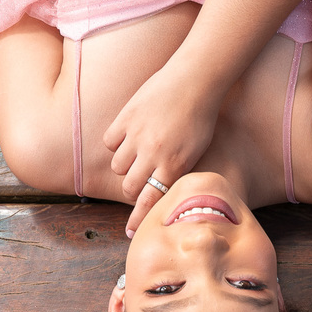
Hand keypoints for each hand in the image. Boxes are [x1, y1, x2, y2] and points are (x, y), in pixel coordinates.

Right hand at [103, 63, 222, 235]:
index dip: (139, 219)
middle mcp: (153, 153)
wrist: (195, 79)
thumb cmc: (201, 117)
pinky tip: (127, 138)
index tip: (131, 231)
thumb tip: (159, 191)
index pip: (151, 201)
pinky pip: (110, 141)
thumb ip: (175, 171)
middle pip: (130, 187)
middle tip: (137, 184)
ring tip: (135, 155)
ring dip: (125, 166)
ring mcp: (137, 135)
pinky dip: (116, 143)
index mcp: (174, 165)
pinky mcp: (126, 117)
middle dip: (133, 189)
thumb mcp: (195, 151)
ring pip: (118, 166)